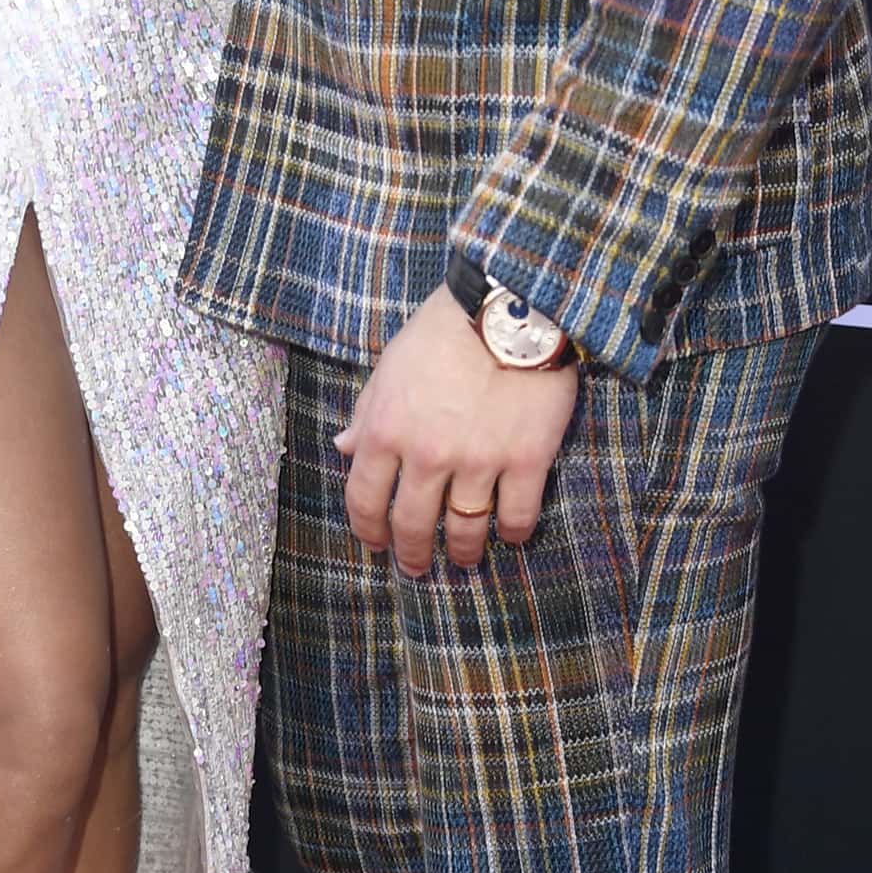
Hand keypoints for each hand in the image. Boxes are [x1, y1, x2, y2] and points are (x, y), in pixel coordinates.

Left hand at [337, 288, 578, 576]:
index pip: (364, 499)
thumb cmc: (444, 329)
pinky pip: (516, 516)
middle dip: (412, 555)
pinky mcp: (527, 460)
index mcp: (385, 429)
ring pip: (465, 530)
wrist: (510, 305)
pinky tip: (508, 534)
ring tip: (465, 559)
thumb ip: (367, 412)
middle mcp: (427, 454)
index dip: (367, 530)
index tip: (376, 543)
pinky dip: (512, 532)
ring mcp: (478, 461)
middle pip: (413, 525)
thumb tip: (344, 448)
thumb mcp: (390, 366)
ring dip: (463, 552)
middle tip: (417, 567)